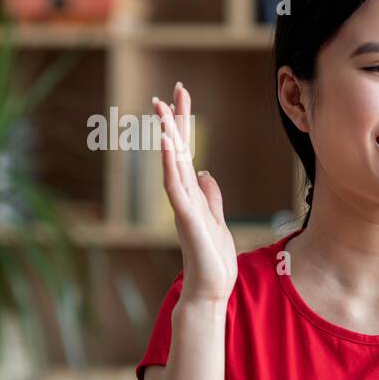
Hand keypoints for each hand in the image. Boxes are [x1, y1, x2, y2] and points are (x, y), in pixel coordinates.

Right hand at [155, 83, 236, 304]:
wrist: (210, 290)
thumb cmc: (211, 259)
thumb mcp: (216, 221)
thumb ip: (210, 197)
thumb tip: (204, 172)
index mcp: (192, 194)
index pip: (187, 153)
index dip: (185, 126)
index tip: (182, 98)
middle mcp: (183, 196)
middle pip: (178, 151)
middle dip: (176, 120)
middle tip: (175, 89)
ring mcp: (183, 207)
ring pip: (171, 164)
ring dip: (167, 136)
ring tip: (162, 108)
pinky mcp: (187, 220)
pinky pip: (175, 188)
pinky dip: (169, 165)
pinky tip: (166, 144)